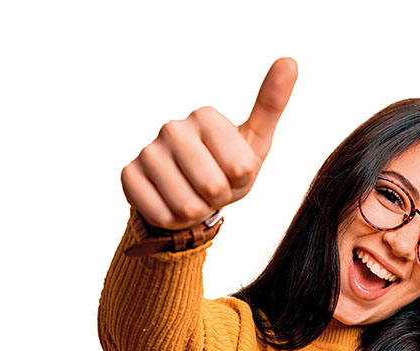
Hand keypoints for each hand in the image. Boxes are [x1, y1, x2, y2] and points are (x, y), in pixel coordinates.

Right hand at [120, 57, 298, 230]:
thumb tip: (290, 60)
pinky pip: (161, 214)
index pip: (241, 169)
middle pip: (213, 188)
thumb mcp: (255, 140)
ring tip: (193, 195)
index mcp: (205, 115)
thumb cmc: (227, 166)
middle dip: (218, 199)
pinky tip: (171, 202)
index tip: (232, 172)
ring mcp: (148, 150)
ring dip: (196, 212)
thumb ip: (272, 103)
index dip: (241, 182)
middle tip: (212, 189)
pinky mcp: (128, 175)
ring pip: (186, 206)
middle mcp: (172, 127)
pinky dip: (172, 220)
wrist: (188, 191)